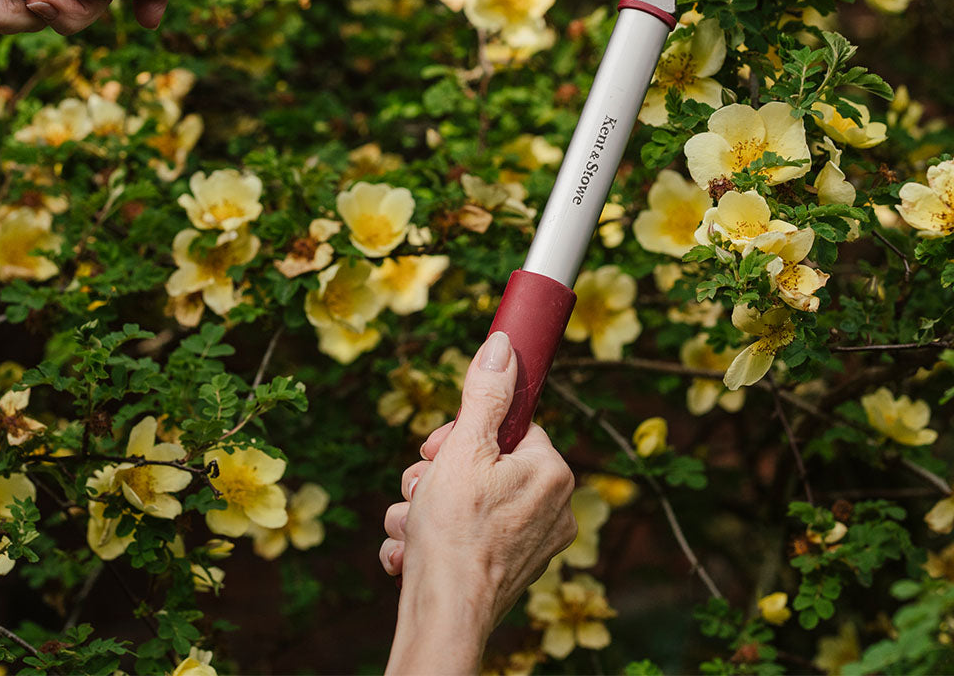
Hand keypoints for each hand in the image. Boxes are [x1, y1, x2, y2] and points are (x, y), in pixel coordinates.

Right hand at [381, 330, 576, 674]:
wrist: (443, 618)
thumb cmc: (454, 533)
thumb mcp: (464, 448)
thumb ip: (485, 394)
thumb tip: (502, 345)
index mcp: (551, 472)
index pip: (508, 426)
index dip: (465, 433)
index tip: (436, 447)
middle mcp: (553, 508)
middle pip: (485, 463)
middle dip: (438, 473)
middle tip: (420, 487)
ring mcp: (533, 544)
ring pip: (468, 501)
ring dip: (426, 507)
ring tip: (412, 525)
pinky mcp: (510, 572)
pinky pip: (468, 537)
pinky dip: (434, 539)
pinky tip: (413, 551)